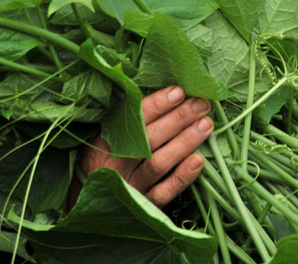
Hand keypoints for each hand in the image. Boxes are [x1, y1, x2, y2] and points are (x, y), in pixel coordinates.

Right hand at [76, 85, 213, 206]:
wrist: (91, 200)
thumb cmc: (107, 155)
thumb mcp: (108, 134)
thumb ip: (130, 117)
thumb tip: (167, 91)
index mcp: (106, 141)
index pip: (134, 119)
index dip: (157, 105)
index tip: (178, 91)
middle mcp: (117, 164)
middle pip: (150, 139)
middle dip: (178, 119)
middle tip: (201, 104)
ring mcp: (131, 187)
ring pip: (159, 163)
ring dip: (185, 142)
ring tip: (206, 124)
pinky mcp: (144, 205)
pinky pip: (164, 193)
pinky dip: (182, 177)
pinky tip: (199, 161)